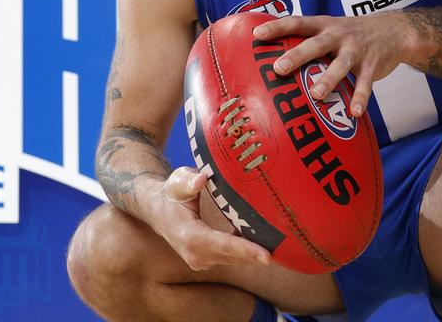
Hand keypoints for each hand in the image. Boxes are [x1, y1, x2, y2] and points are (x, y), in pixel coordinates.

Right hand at [149, 167, 270, 270]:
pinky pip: (229, 258)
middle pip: (233, 256)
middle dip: (257, 253)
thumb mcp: (177, 181)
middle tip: (284, 248)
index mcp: (190, 236)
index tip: (267, 256)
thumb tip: (202, 179)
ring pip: (233, 260)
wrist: (157, 210)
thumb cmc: (171, 193)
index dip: (246, 250)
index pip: (223, 245)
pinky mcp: (205, 262)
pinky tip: (260, 241)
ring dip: (252, 253)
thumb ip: (188, 181)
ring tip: (277, 244)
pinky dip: (244, 252)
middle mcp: (195, 254)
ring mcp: (199, 261)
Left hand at [252, 13, 412, 117]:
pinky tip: (354, 113)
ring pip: (340, 65)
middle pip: (315, 44)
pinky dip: (360, 98)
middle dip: (297, 56)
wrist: (394, 30)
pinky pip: (365, 83)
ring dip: (328, 80)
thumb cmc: (350, 34)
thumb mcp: (330, 28)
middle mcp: (338, 35)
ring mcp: (356, 50)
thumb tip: (272, 59)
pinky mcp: (372, 65)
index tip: (257, 34)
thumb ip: (307, 40)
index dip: (277, 27)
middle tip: (279, 68)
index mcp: (323, 25)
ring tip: (316, 95)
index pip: (297, 22)